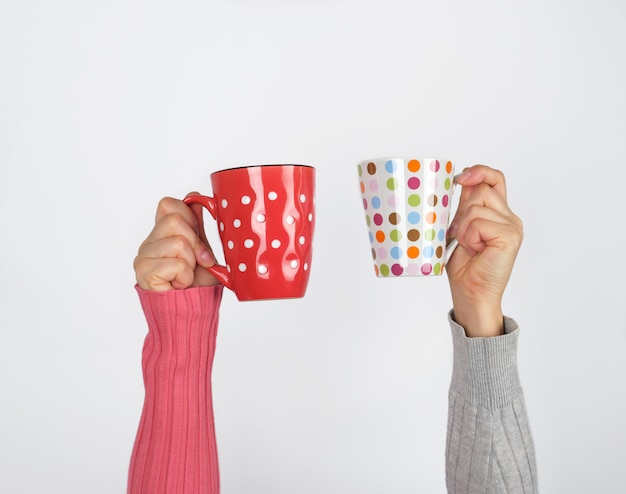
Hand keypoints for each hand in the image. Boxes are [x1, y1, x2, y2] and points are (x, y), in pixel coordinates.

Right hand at [134, 193, 219, 290]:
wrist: (190, 313)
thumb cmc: (196, 286)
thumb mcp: (203, 251)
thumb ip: (197, 227)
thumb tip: (197, 199)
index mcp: (162, 234)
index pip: (168, 204)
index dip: (189, 216)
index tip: (199, 235)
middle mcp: (150, 243)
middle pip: (175, 220)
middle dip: (195, 242)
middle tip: (197, 262)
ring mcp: (143, 257)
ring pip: (178, 242)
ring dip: (191, 263)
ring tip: (186, 276)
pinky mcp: (144, 273)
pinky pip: (175, 263)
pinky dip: (185, 276)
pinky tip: (179, 284)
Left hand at [445, 165, 522, 336]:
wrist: (471, 293)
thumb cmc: (465, 267)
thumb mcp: (461, 228)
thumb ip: (465, 206)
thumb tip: (460, 181)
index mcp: (498, 213)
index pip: (494, 179)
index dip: (479, 172)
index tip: (461, 178)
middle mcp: (509, 217)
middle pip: (481, 191)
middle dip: (463, 212)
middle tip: (461, 236)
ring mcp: (512, 226)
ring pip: (477, 207)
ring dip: (464, 228)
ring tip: (470, 246)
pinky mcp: (510, 236)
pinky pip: (479, 223)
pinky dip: (470, 237)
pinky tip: (476, 250)